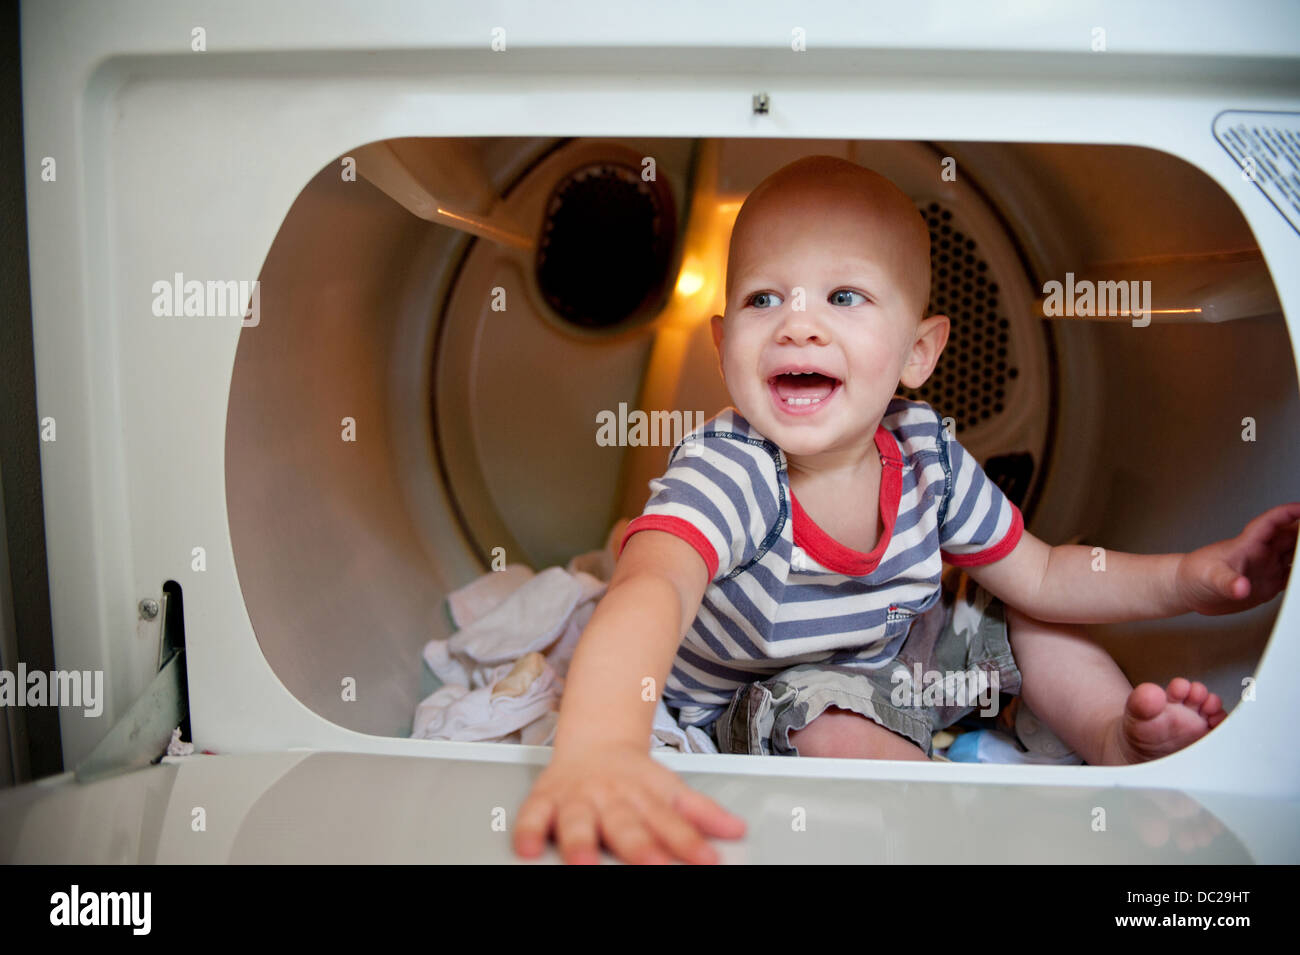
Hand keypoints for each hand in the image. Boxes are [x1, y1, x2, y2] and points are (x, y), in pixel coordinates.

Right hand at [513, 742, 746, 863]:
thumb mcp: (671, 788)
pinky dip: (528, 828)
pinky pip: (532, 814)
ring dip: (581, 842)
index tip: (708, 861)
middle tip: (653, 867)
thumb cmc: (634, 776)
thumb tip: (737, 830)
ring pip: (577, 821)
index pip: (670, 822)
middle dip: (638, 848)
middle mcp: (611, 797)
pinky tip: (528, 847)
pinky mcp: (545, 799)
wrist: (595, 741)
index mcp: (645, 795)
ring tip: (583, 863)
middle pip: (626, 825)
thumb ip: (701, 812)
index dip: (689, 842)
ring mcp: (578, 799)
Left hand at [1176, 502, 1299, 614]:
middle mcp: (1261, 553)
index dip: (1289, 513)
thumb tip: (1241, 588)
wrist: (1188, 590)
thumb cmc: (1194, 574)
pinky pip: (1293, 578)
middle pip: (1292, 536)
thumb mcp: (1209, 577)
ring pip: (1296, 556)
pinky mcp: (1269, 585)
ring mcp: (1267, 568)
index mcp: (1248, 543)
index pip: (1272, 522)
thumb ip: (1226, 581)